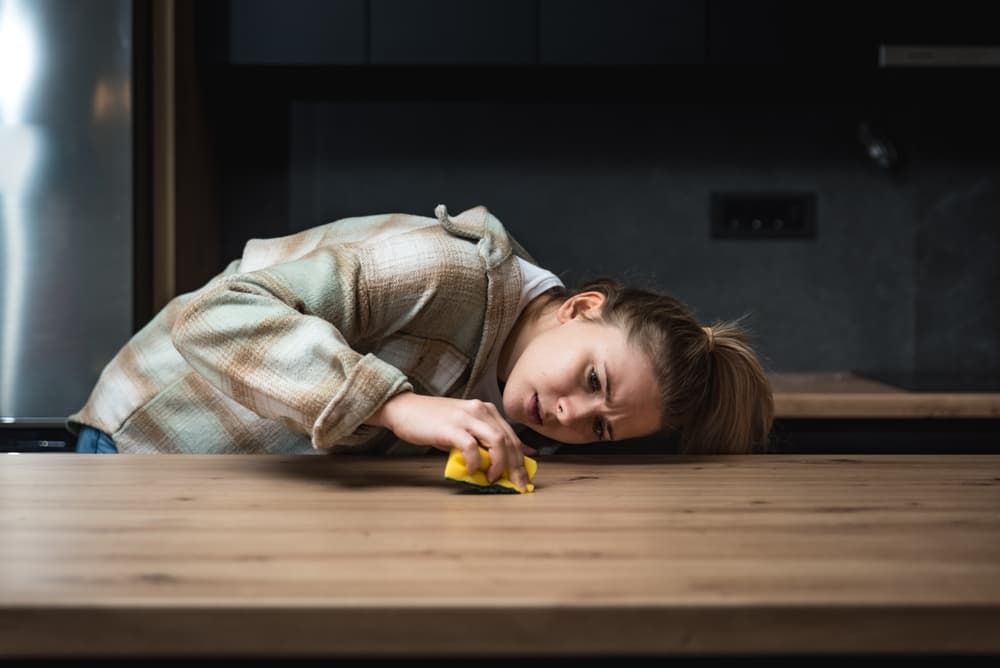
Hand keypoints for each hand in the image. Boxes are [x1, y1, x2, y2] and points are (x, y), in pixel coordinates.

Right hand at [367, 392, 536, 490]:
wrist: (405, 408)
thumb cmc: (433, 422)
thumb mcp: (464, 427)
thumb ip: (482, 440)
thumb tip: (502, 461)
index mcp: (487, 410)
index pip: (512, 437)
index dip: (522, 459)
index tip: (526, 478)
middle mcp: (481, 410)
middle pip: (509, 440)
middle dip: (517, 466)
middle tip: (517, 486)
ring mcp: (466, 417)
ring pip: (497, 441)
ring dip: (499, 464)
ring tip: (493, 478)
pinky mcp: (451, 427)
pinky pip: (471, 446)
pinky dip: (475, 461)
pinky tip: (473, 470)